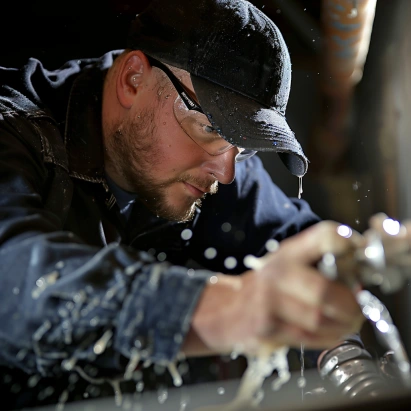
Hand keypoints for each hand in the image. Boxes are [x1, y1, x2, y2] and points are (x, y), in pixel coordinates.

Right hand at [185, 220, 365, 356]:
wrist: (226, 311)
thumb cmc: (265, 288)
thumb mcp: (285, 264)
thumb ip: (317, 262)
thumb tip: (358, 273)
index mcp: (285, 253)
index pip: (322, 237)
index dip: (347, 243)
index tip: (357, 255)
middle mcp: (275, 274)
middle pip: (325, 291)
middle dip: (351, 305)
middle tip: (359, 307)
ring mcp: (268, 303)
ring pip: (320, 319)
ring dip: (344, 325)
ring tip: (348, 322)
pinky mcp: (267, 329)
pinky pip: (309, 338)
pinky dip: (329, 337)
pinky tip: (330, 332)